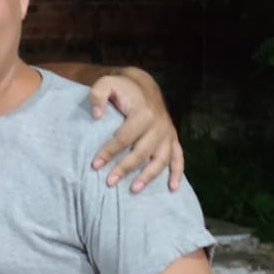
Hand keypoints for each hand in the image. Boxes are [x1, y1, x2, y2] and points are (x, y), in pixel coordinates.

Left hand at [86, 69, 184, 192]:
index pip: (124, 138)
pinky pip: (179, 157)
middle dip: (125, 168)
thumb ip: (97, 95)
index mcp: (144, 113)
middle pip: (142, 152)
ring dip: (149, 176)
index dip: (108, 152)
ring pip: (161, 159)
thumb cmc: (122, 87)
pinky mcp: (173, 138)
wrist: (143, 85)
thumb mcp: (106, 83)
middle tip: (109, 182)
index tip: (95, 165)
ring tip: (134, 190)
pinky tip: (173, 188)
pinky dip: (178, 173)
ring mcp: (168, 133)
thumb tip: (96, 115)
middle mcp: (159, 125)